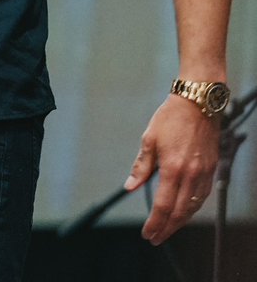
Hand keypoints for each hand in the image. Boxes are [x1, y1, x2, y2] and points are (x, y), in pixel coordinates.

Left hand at [124, 94, 220, 244]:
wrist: (197, 103)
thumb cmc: (171, 117)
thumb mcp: (149, 139)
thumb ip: (141, 166)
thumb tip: (129, 186)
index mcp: (172, 168)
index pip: (163, 206)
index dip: (155, 223)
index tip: (147, 233)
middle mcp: (190, 174)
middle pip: (179, 213)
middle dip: (166, 229)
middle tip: (156, 238)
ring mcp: (203, 173)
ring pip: (193, 208)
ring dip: (180, 222)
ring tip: (167, 228)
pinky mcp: (211, 169)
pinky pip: (202, 197)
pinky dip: (192, 208)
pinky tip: (184, 211)